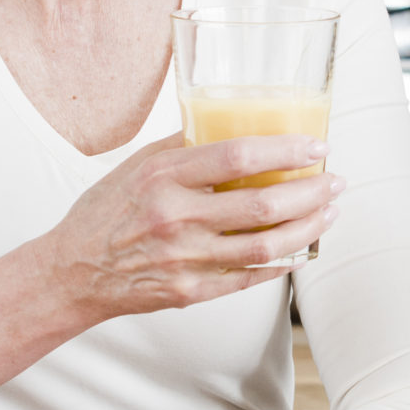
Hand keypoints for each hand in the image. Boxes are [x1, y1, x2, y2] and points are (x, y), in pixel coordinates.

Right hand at [37, 131, 341, 323]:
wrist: (72, 272)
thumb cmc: (107, 211)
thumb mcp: (138, 164)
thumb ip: (185, 145)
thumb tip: (234, 118)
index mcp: (165, 176)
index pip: (239, 156)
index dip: (287, 150)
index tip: (318, 145)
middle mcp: (176, 217)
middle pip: (263, 206)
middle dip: (312, 193)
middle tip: (337, 181)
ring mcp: (184, 259)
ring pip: (266, 247)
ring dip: (308, 229)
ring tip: (330, 214)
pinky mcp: (189, 292)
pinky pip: (249, 278)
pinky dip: (282, 265)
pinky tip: (301, 251)